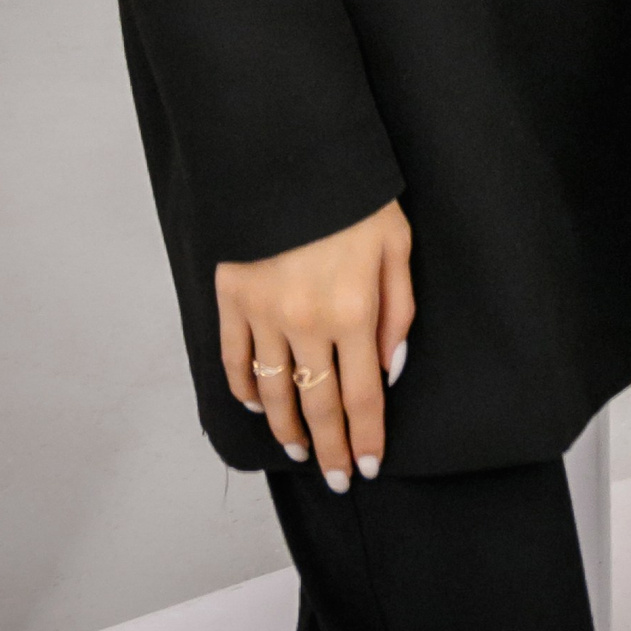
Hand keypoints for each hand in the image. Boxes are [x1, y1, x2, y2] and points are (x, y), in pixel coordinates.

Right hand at [217, 199, 413, 488]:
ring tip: (298, 450)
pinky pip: (235, 359)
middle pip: (319, 406)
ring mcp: (264, 314)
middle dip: (328, 449)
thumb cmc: (353, 194)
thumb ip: (399, 310)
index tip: (366, 467)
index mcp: (354, 311)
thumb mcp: (396, 241)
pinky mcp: (231, 298)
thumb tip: (391, 368)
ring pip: (274, 392)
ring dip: (286, 429)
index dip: (364, 438)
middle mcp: (307, 323)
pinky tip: (256, 404)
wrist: (288, 151)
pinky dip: (244, 388)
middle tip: (333, 479)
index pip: (362, 396)